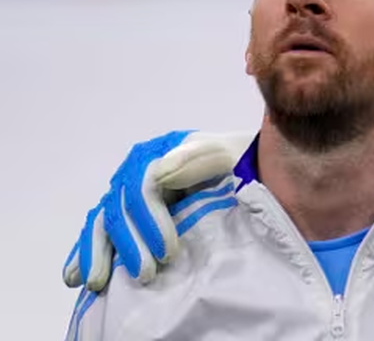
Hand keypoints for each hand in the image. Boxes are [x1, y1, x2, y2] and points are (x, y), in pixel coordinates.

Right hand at [62, 131, 237, 290]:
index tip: (168, 251)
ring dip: (99, 254)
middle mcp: (136, 170)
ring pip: (103, 221)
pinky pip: (99, 230)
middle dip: (129, 245)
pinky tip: (74, 276)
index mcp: (160, 153)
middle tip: (145, 275)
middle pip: (121, 208)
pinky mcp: (124, 209)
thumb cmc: (236, 161)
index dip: (151, 221)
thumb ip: (199, 158)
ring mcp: (126, 190)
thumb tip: (160, 171)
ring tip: (98, 284)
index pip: (145, 187)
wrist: (236, 165)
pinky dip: (85, 252)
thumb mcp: (229, 153)